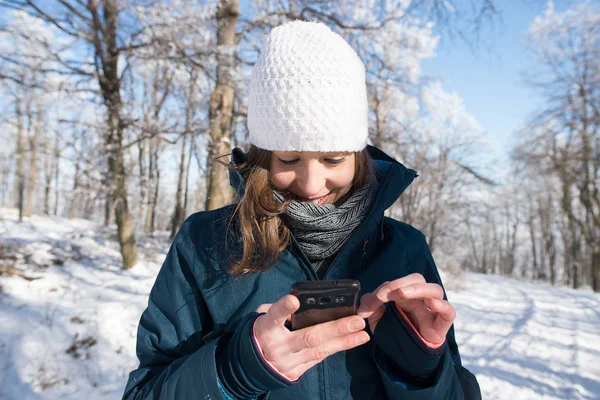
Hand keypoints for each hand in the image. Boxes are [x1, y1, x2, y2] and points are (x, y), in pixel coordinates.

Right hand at [253, 294, 369, 380]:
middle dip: (335, 328)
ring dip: (344, 340)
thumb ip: (277, 308)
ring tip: (363, 332)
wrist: (249, 366)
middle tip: (356, 320)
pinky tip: (353, 341)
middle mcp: (278, 347)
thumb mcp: (261, 317)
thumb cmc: (261, 332)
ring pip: (319, 350)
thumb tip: (300, 300)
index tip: (294, 300)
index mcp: (266, 329)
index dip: (283, 308)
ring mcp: (288, 361)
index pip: (274, 317)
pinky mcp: (297, 371)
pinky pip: (320, 358)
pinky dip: (338, 348)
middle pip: (308, 337)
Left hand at [357, 273, 455, 343]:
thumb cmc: (396, 333)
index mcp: (405, 295)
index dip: (385, 288)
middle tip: (385, 295)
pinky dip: (443, 305)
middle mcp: (420, 299)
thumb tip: (364, 301)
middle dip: (400, 284)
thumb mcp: (378, 321)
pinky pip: (449, 312)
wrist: (408, 357)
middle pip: (417, 280)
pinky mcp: (441, 325)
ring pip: (435, 290)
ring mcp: (432, 310)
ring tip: (403, 294)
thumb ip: (371, 308)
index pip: (398, 283)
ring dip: (419, 289)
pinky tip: (432, 304)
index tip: (375, 299)